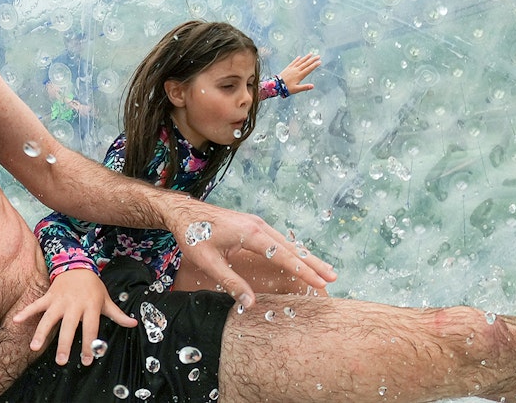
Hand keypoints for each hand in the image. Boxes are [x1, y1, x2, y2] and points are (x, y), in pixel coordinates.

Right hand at [13, 268, 136, 365]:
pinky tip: (16, 321)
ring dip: (41, 333)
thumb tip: (134, 323)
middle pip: (69, 327)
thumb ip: (118, 314)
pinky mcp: (49, 297)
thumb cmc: (93, 286)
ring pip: (49, 318)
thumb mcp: (106, 299)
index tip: (87, 360)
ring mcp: (60, 300)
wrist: (78, 263)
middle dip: (65, 344)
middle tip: (61, 361)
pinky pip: (36, 305)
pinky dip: (26, 312)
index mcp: (90, 306)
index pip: (91, 329)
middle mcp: (74, 304)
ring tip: (34, 347)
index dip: (90, 345)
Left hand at [165, 198, 336, 308]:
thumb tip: (250, 304)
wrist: (183, 211)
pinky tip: (301, 260)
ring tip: (325, 271)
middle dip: (313, 263)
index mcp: (250, 233)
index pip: (283, 254)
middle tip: (333, 278)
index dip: (302, 270)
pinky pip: (279, 240)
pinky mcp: (253, 226)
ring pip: (288, 243)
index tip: (319, 282)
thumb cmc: (192, 234)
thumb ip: (230, 282)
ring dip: (306, 257)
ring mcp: (257, 224)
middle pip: (292, 247)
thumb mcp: (208, 261)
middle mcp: (258, 225)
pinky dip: (293, 252)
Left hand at [279, 54, 320, 93]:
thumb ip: (304, 87)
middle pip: (306, 64)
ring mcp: (292, 68)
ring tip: (311, 54)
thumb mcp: (296, 89)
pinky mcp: (288, 68)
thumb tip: (313, 86)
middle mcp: (296, 70)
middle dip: (312, 60)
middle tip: (318, 56)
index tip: (319, 62)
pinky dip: (296, 59)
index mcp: (299, 75)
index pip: (309, 69)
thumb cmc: (287, 88)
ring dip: (306, 57)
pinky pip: (293, 62)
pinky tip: (299, 56)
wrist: (276, 85)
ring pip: (300, 62)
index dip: (314, 65)